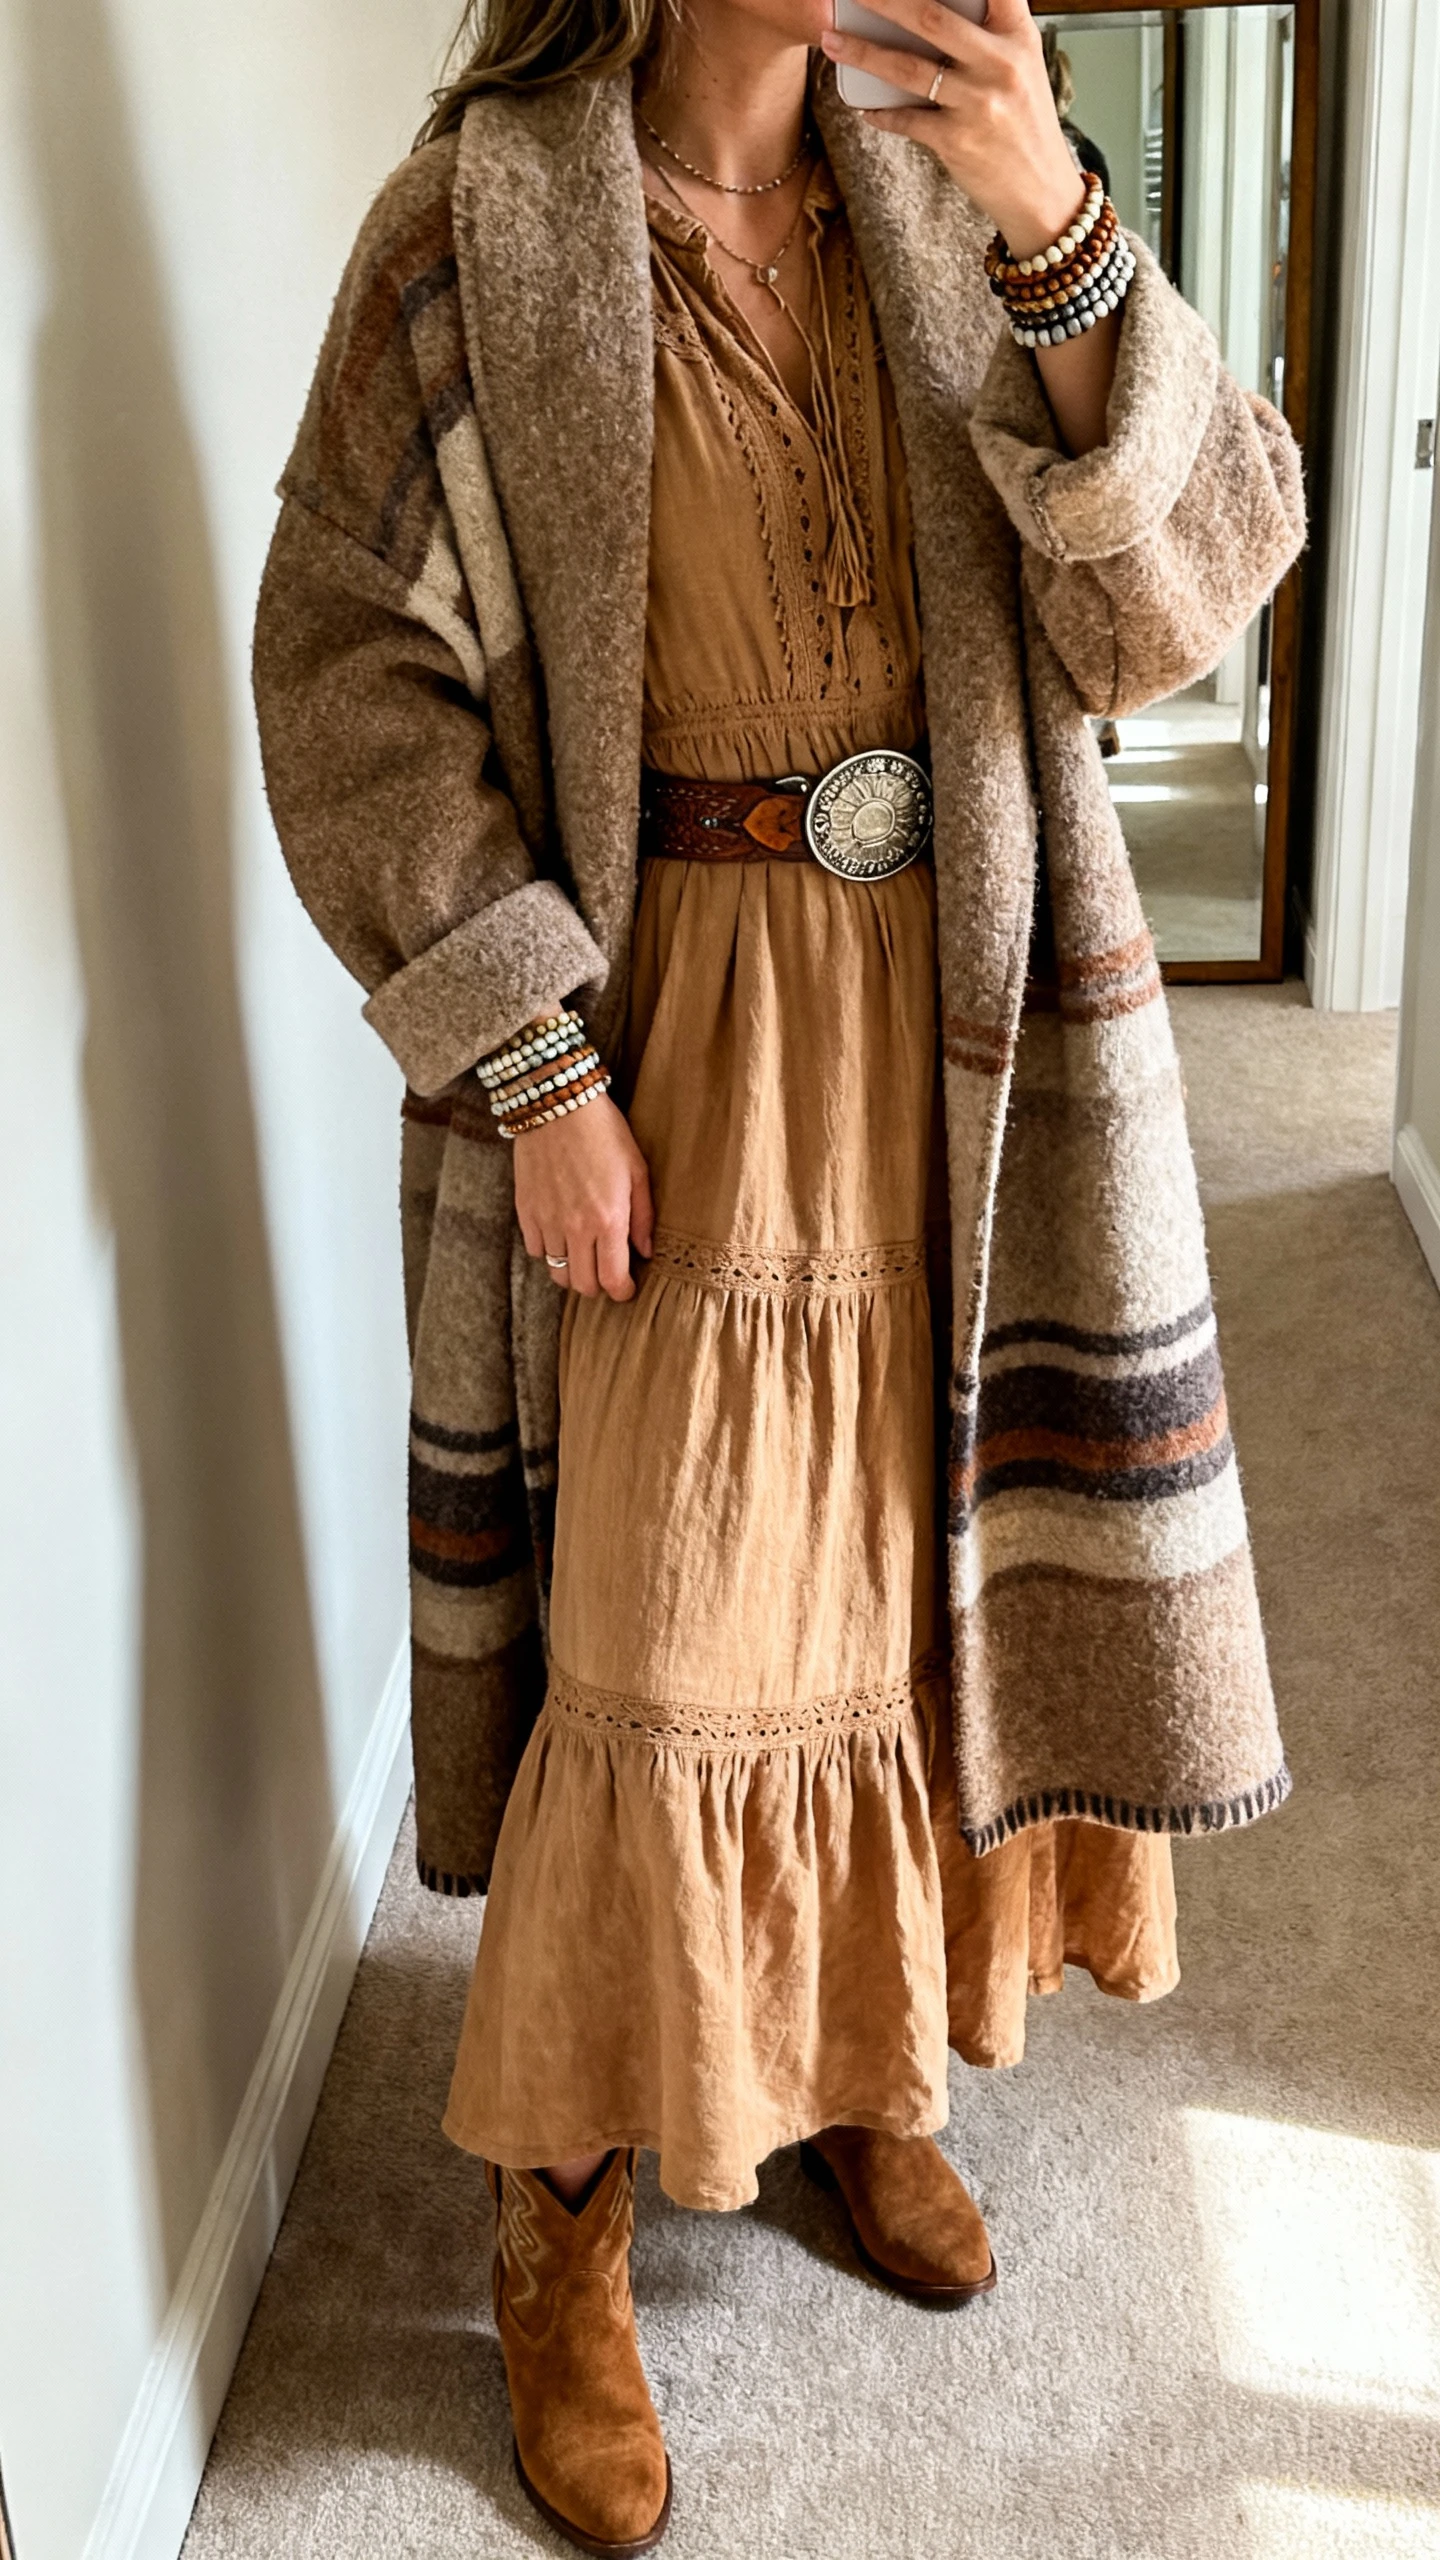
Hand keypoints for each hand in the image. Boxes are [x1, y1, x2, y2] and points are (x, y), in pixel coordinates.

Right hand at [513, 1093, 654, 1300]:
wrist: (557, 1105)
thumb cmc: (604, 1133)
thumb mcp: (637, 1170)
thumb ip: (644, 1216)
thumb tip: (646, 1251)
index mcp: (609, 1220)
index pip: (612, 1281)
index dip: (622, 1292)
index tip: (626, 1288)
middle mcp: (576, 1228)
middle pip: (582, 1285)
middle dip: (597, 1286)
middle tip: (606, 1272)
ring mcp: (547, 1221)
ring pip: (556, 1272)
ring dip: (572, 1271)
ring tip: (584, 1256)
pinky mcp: (525, 1211)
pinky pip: (535, 1250)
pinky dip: (549, 1251)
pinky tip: (561, 1234)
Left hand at [821, 0, 1083, 258]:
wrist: (1041, 191)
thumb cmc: (1024, 122)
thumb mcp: (1022, 64)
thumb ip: (990, 32)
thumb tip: (929, 13)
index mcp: (1018, 35)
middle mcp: (1000, 63)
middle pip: (931, 17)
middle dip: (883, 1)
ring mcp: (978, 103)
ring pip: (907, 68)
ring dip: (863, 52)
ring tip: (832, 41)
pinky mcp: (957, 141)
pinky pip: (906, 120)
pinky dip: (880, 114)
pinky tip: (863, 108)